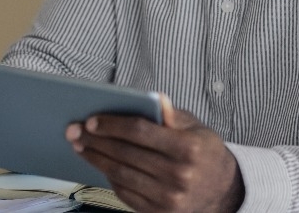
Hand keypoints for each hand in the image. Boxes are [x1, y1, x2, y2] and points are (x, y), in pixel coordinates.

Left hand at [65, 94, 243, 212]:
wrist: (223, 191)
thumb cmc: (203, 151)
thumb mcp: (195, 127)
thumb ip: (171, 115)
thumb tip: (155, 97)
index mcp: (188, 148)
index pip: (140, 132)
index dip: (112, 125)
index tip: (91, 120)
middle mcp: (179, 175)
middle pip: (125, 153)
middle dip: (95, 141)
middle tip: (74, 131)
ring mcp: (169, 197)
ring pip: (121, 174)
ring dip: (95, 159)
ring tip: (80, 147)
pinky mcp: (160, 212)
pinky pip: (125, 193)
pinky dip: (109, 177)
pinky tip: (99, 164)